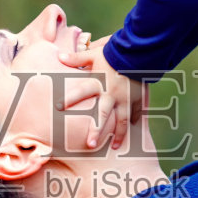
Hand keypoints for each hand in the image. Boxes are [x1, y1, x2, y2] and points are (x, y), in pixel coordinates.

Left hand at [57, 35, 142, 149]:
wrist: (140, 51)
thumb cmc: (115, 51)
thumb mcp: (94, 53)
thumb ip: (77, 58)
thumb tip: (60, 56)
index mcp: (99, 83)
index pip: (80, 92)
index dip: (69, 99)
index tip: (57, 107)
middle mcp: (112, 94)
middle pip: (103, 116)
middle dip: (96, 131)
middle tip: (90, 144)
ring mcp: (126, 98)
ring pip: (122, 121)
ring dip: (119, 135)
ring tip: (114, 147)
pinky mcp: (138, 97)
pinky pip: (137, 112)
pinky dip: (135, 120)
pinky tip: (133, 128)